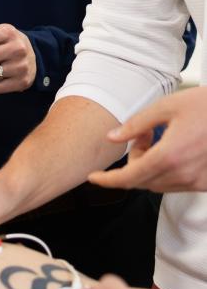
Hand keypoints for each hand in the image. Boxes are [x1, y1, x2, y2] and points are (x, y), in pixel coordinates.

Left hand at [88, 87, 206, 192]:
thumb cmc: (205, 104)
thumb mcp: (166, 106)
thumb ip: (135, 124)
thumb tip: (112, 138)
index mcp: (169, 155)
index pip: (129, 177)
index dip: (108, 180)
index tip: (93, 177)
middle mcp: (183, 174)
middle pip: (142, 181)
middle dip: (132, 162)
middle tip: (141, 134)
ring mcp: (198, 181)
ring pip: (158, 184)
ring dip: (148, 166)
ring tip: (156, 137)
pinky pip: (177, 184)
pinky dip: (165, 171)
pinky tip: (171, 148)